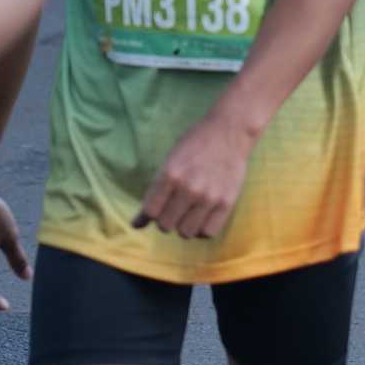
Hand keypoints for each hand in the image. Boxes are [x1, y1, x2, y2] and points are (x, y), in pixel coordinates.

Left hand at [133, 108, 258, 239]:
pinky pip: (208, 233)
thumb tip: (136, 225)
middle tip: (173, 208)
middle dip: (166, 219)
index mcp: (170, 174)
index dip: (150, 213)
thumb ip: (154, 191)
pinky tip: (202, 217)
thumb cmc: (194, 143)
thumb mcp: (170, 161)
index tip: (156, 208)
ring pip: (186, 232)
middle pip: (165, 225)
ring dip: (183, 226)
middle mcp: (188, 188)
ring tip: (189, 213)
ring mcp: (209, 197)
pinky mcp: (227, 203)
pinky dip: (202, 229)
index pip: (150, 211)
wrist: (229, 131)